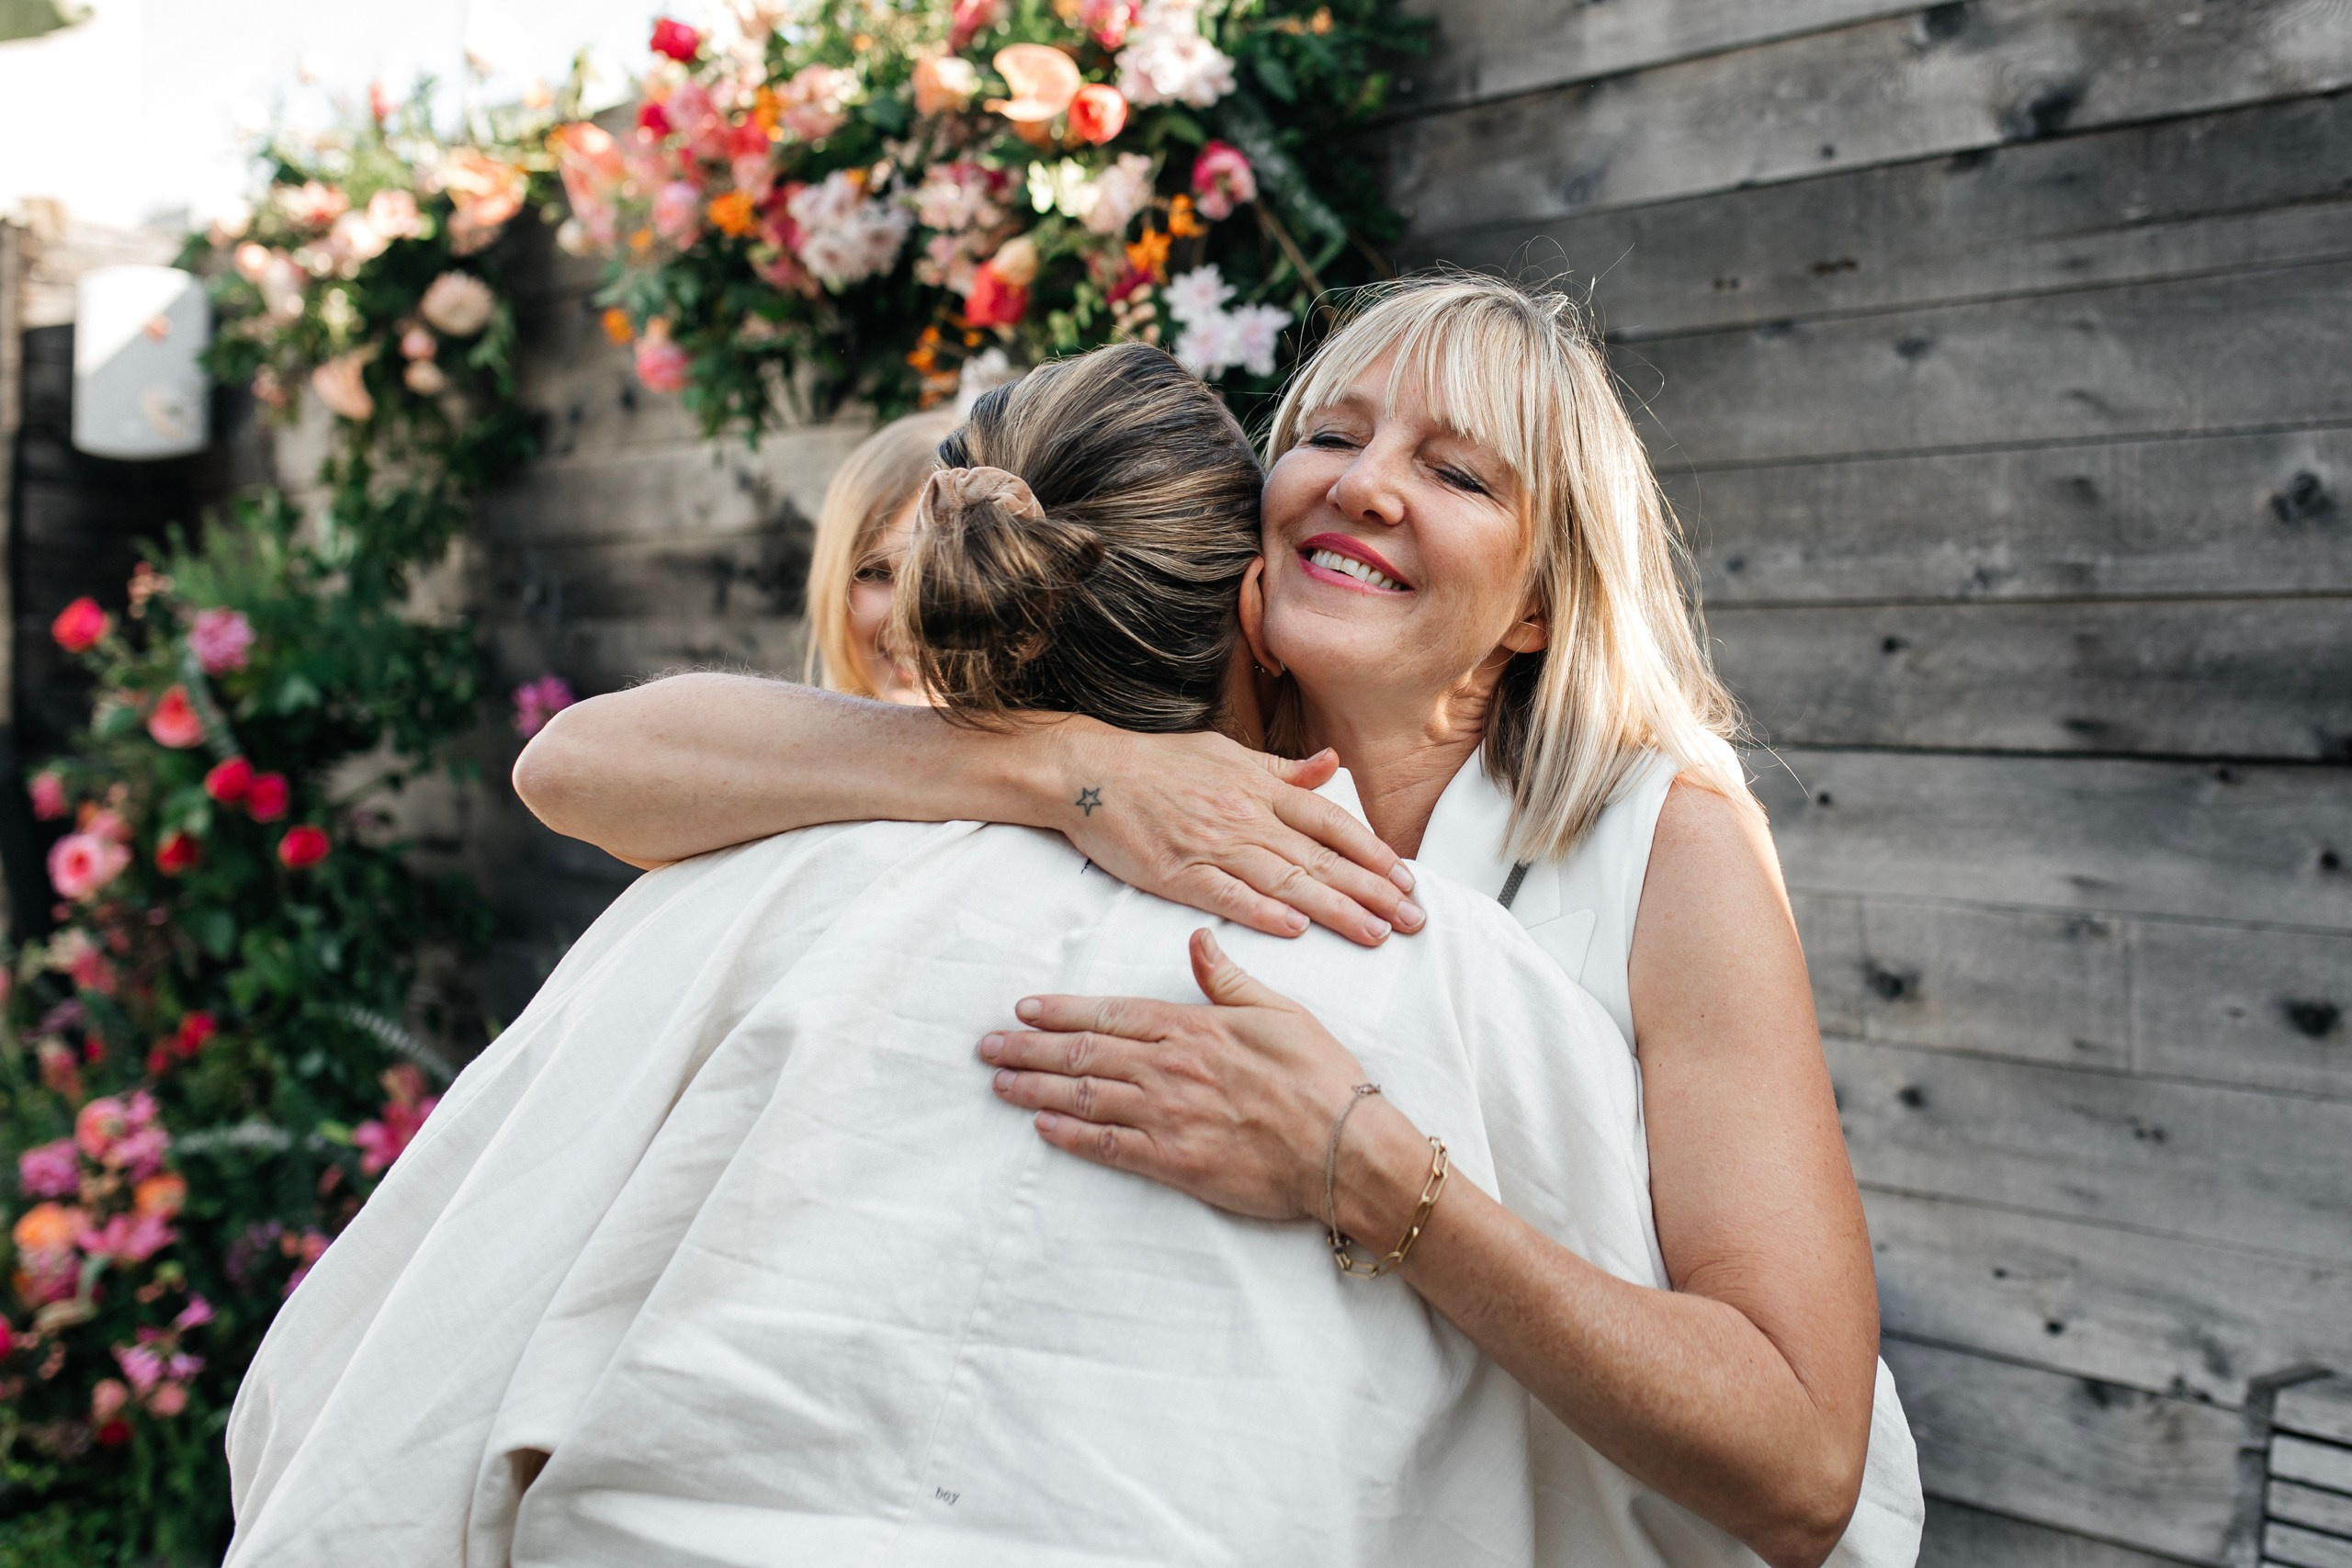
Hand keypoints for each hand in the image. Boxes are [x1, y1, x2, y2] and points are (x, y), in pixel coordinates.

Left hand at [978, 929, 1373, 1221]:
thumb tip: (1196, 940)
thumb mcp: (1280, 1012)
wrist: (1344, 1150)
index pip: (1111, 1013)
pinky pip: (1107, 1145)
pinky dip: (1069, 1135)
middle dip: (1028, 1048)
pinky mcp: (1172, 1161)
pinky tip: (1041, 1127)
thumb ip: (1228, 979)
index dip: (1061, 1011)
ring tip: (999, 1082)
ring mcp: (1166, 1116)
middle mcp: (1169, 1068)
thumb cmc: (1321, 1078)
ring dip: (1035, 1087)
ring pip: (1084, 1096)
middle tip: (986, 1047)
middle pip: (1083, 1053)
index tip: (1024, 1008)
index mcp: (1192, 1027)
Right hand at [1048, 720, 1422, 946]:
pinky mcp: (1177, 873)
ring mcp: (1212, 845)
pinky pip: (1227, 895)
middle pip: (1319, 858)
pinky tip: (1297, 930)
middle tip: (1412, 920)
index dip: (1372, 851)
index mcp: (1260, 788)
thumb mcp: (1228, 755)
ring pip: (1285, 881)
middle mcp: (1245, 816)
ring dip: (1334, 909)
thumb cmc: (1159, 765)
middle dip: (1371, 891)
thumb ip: (1282, 770)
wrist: (1090, 774)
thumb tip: (1332, 766)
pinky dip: (1263, 912)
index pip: (1330, 822)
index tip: (1407, 878)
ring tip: (1375, 933)